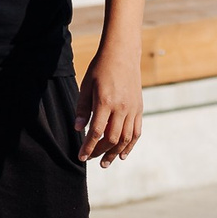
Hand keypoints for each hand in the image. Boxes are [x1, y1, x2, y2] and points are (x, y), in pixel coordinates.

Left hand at [77, 47, 142, 165]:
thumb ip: (83, 108)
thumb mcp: (86, 86)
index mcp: (105, 102)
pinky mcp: (139, 108)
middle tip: (90, 159)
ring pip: (126, 138)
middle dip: (100, 152)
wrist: (122, 54)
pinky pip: (136, 132)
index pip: (96, 132)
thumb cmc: (100, 68)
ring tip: (105, 163)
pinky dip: (130, 145)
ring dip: (115, 153)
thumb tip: (78, 129)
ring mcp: (132, 109)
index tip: (81, 156)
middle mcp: (121, 108)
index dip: (88, 147)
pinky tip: (122, 154)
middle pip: (112, 138)